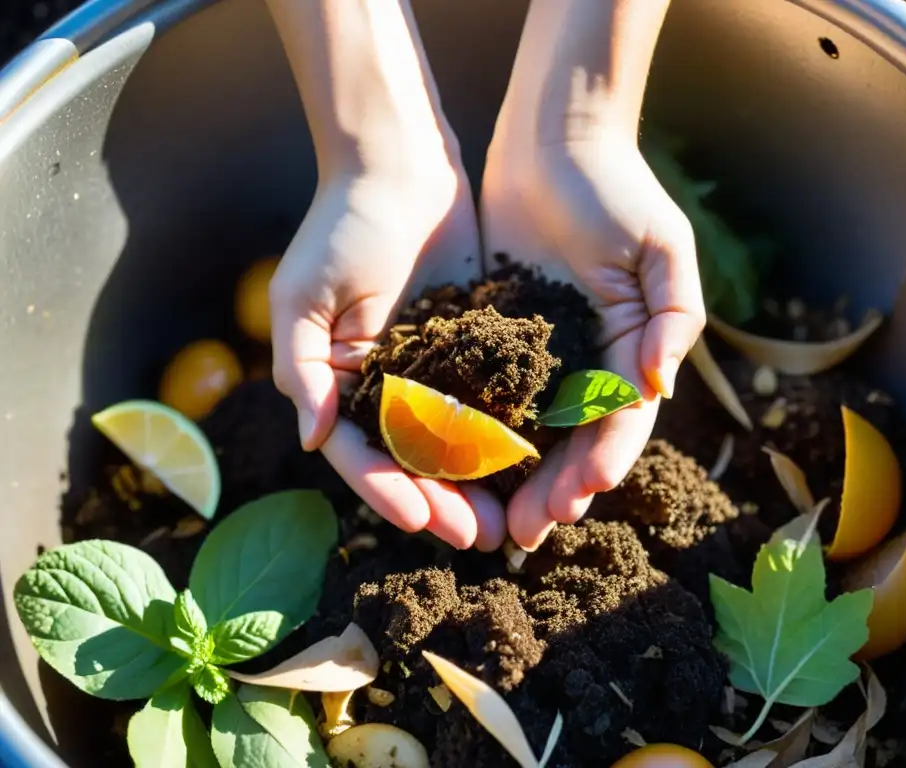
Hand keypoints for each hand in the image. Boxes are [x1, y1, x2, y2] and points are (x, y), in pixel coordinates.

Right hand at [270, 163, 506, 551]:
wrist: (399, 166)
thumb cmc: (340, 225)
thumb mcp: (304, 296)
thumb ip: (304, 368)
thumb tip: (312, 439)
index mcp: (341, 384)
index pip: (364, 453)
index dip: (388, 490)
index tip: (422, 520)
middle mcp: (387, 387)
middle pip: (415, 462)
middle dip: (445, 502)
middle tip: (481, 537)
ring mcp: (434, 371)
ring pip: (458, 444)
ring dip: (481, 484)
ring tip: (513, 520)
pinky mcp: (476, 348)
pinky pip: (492, 401)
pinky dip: (509, 435)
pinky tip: (536, 463)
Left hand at [481, 133, 705, 549]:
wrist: (552, 140)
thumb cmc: (615, 185)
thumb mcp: (661, 247)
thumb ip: (673, 316)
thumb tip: (658, 385)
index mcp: (630, 347)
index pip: (621, 420)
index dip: (603, 462)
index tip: (578, 497)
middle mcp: (588, 359)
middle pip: (574, 440)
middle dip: (556, 489)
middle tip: (527, 533)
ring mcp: (541, 352)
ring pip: (529, 431)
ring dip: (517, 478)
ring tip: (496, 522)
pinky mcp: (497, 335)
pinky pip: (487, 394)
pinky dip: (478, 434)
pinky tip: (457, 467)